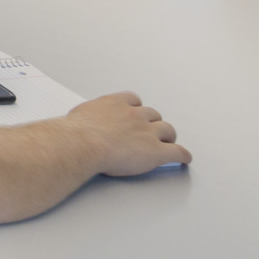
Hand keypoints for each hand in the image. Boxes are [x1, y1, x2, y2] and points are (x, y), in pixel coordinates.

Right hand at [67, 92, 188, 175]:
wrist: (82, 143)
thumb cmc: (74, 132)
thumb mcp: (79, 116)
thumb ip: (87, 118)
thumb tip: (79, 125)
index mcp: (115, 103)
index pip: (133, 100)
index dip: (137, 108)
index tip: (137, 113)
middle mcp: (135, 115)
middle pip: (153, 115)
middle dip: (153, 122)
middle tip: (152, 131)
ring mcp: (147, 132)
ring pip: (167, 130)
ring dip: (167, 136)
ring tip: (168, 142)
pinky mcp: (156, 151)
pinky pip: (177, 152)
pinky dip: (183, 155)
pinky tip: (184, 158)